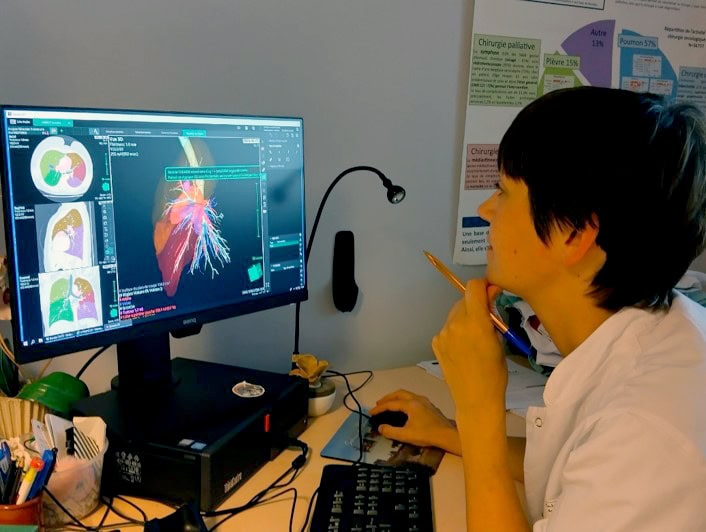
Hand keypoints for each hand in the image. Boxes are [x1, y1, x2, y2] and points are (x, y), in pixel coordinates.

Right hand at [369, 389, 460, 454]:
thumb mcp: (406, 435)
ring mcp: (424, 401)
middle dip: (387, 398)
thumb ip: (391, 431)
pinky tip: (404, 407)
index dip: (380, 408)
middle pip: (398, 393)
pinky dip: (404, 399)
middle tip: (379, 404)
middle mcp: (417, 399)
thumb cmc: (426, 434)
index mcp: (410, 404)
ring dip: (396, 397)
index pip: (391, 404)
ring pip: (407, 394)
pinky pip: (413, 397)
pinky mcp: (429, 405)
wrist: (447, 435)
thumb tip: (380, 427)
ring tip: (389, 404)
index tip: (371, 412)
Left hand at [432, 279, 507, 413]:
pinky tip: (464, 348)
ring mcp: (443, 333)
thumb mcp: (499, 341)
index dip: (483, 286)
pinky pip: (448, 328)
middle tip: (486, 318)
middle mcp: (455, 324)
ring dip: (465, 317)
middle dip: (475, 303)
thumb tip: (491, 292)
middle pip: (463, 300)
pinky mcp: (436, 342)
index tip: (490, 293)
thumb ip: (492, 315)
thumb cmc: (495, 373)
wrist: (475, 400)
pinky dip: (456, 330)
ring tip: (475, 337)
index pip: (473, 287)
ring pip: (455, 314)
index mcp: (475, 322)